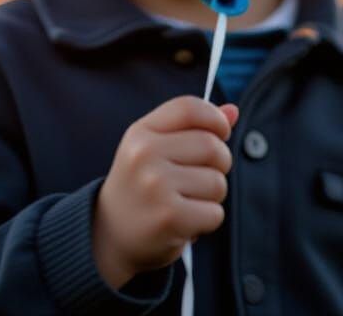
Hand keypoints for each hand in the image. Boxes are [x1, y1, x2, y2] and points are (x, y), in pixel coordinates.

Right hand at [92, 96, 239, 289]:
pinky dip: (208, 220)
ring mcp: (156, 186)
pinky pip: (215, 212)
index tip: (221, 133)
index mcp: (141, 132)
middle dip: (220, 163)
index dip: (215, 118)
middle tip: (202, 177)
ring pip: (218, 182)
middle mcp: (145, 154)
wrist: (109, 236)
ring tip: (188, 201)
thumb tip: (233, 111)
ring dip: (213, 196)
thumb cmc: (141, 185)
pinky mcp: (169, 218)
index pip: (189, 108)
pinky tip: (186, 221)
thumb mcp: (156, 148)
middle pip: (212, 146)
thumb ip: (193, 127)